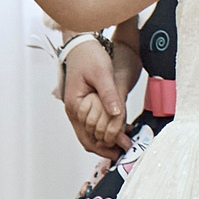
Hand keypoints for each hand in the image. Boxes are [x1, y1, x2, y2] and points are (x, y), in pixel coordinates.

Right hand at [62, 43, 127, 157]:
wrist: (81, 45)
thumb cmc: (88, 56)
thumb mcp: (101, 73)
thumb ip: (108, 94)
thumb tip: (115, 113)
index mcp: (75, 105)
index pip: (89, 135)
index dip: (107, 144)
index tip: (123, 148)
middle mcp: (74, 111)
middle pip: (88, 139)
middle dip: (106, 148)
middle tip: (125, 152)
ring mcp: (77, 109)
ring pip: (88, 135)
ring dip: (105, 142)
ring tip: (123, 146)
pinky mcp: (83, 105)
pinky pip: (91, 125)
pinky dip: (103, 132)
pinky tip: (118, 131)